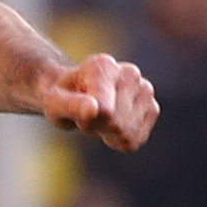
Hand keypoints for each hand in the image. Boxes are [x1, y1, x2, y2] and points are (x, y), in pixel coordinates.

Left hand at [36, 53, 156, 151]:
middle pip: (116, 124)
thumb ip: (72, 105)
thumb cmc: (63, 96)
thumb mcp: (54, 103)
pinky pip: (134, 140)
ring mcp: (145, 90)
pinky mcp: (152, 109)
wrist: (77, 92)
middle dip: (97, 127)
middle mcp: (130, 73)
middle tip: (87, 114)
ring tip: (99, 117)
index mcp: (103, 66)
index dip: (86, 120)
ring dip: (108, 134)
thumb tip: (94, 109)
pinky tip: (111, 125)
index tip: (77, 108)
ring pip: (127, 133)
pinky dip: (119, 140)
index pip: (105, 110)